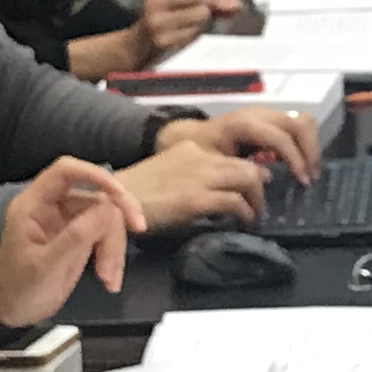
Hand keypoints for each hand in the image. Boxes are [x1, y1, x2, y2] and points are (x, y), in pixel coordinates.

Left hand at [0, 159, 145, 345]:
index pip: (66, 172)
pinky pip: (107, 237)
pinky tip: (109, 281)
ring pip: (107, 220)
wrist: (12, 311)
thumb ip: (76, 236)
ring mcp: (68, 222)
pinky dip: (113, 258)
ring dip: (114, 249)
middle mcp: (53, 207)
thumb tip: (110, 207)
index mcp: (34, 205)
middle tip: (137, 235)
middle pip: (96, 198)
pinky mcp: (80, 238)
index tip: (120, 196)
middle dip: (114, 225)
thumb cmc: (18, 288)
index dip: (95, 175)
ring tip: (109, 280)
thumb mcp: (46, 266)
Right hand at [116, 130, 267, 229]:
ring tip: (254, 215)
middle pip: (247, 165)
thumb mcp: (166, 173)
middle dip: (259, 186)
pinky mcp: (197, 198)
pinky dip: (245, 213)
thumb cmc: (134, 194)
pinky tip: (243, 222)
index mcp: (190, 148)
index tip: (252, 185)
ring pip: (249, 179)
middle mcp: (200, 157)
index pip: (230, 155)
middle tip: (258, 203)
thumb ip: (191, 176)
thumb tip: (215, 191)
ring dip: (256, 200)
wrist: (113, 202)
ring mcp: (200, 177)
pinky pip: (235, 203)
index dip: (248, 171)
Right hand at [130, 0, 221, 63]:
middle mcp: (155, 7)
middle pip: (200, 3)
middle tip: (186, 17)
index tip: (188, 2)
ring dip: (198, 24)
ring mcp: (159, 26)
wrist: (136, 47)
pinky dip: (192, 35)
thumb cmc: (159, 19)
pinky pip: (194, 34)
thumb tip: (235, 3)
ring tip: (183, 27)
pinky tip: (180, 37)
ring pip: (200, 18)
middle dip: (201, 11)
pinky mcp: (165, 43)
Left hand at [177, 104, 318, 182]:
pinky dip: (305, 144)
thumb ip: (238, 169)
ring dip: (311, 147)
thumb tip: (266, 177)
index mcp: (245, 123)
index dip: (296, 159)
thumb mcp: (214, 164)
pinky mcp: (271, 121)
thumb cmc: (201, 152)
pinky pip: (297, 127)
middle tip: (309, 178)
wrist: (192, 138)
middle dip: (310, 151)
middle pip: (300, 123)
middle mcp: (260, 114)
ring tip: (308, 172)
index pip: (281, 137)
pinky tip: (300, 165)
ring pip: (303, 122)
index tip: (302, 182)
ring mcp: (267, 115)